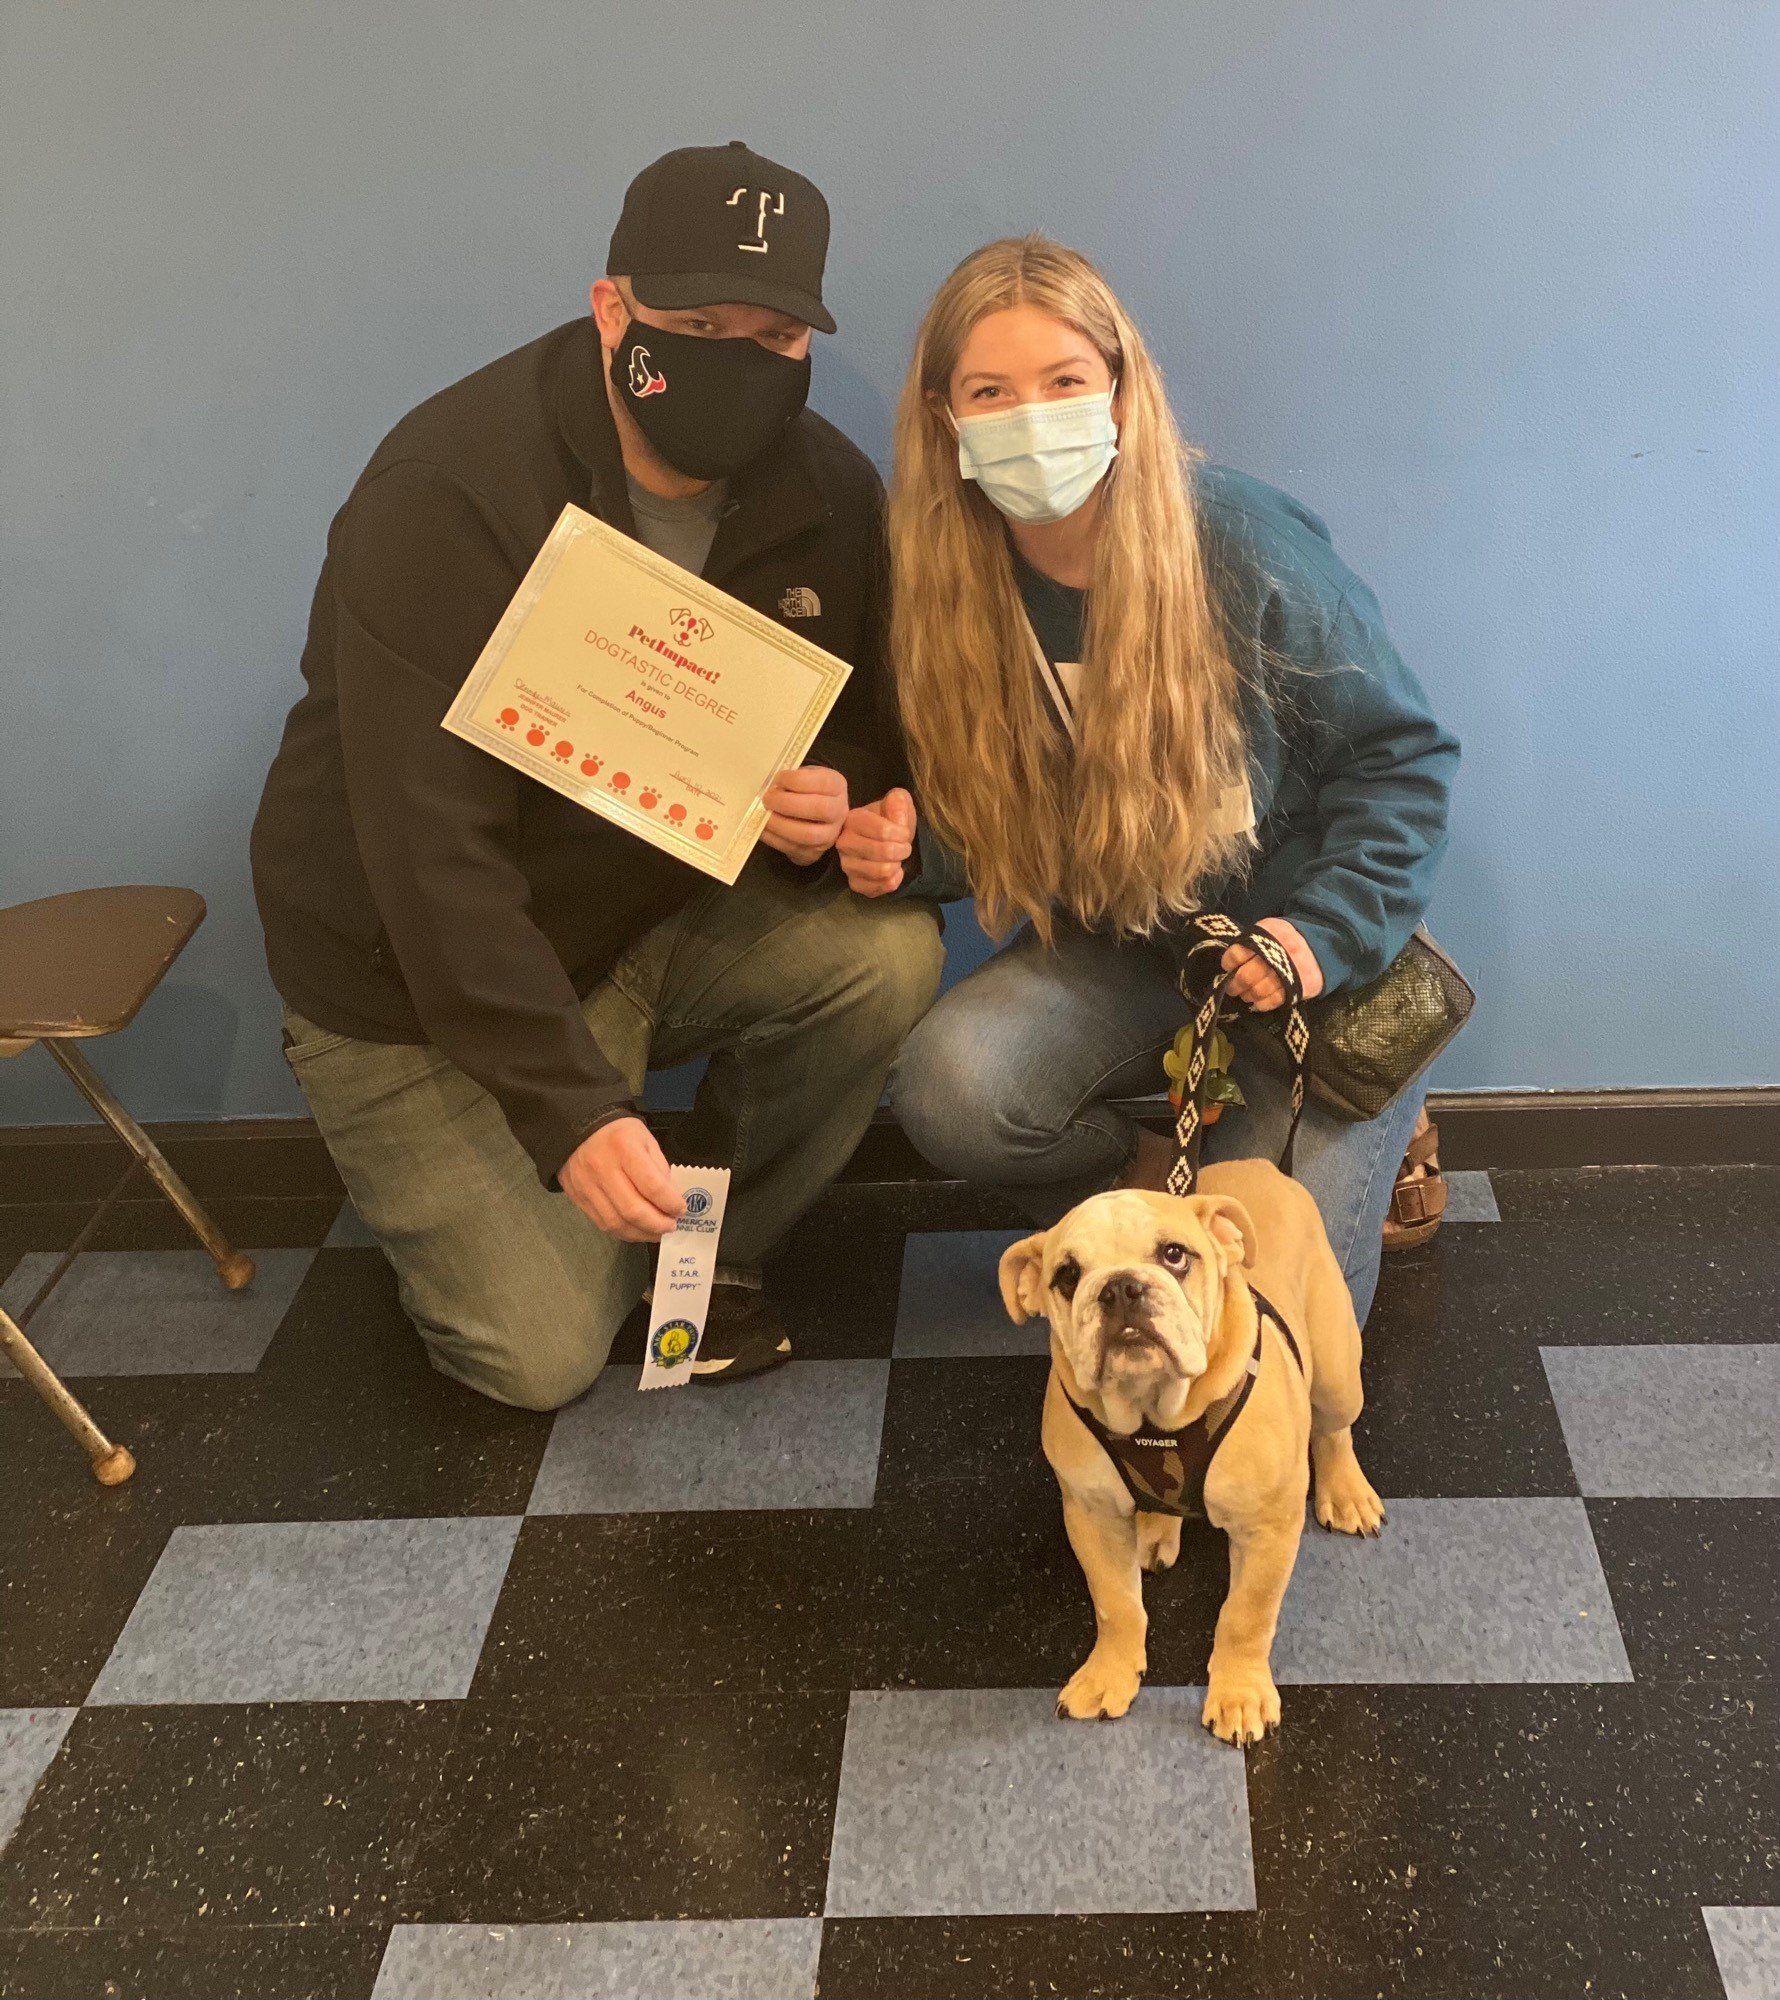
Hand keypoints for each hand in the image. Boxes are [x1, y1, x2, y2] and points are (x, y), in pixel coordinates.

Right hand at [559, 1116, 681, 1241]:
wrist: (577, 1129)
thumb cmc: (618, 1132)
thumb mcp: (646, 1140)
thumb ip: (659, 1169)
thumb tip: (670, 1200)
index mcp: (624, 1148)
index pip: (651, 1186)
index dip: (670, 1203)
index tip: (681, 1209)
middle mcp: (603, 1169)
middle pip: (633, 1210)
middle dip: (657, 1224)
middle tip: (671, 1226)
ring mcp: (587, 1186)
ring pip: (616, 1222)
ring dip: (641, 1233)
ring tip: (656, 1233)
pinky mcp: (578, 1198)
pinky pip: (602, 1223)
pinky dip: (623, 1232)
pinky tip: (637, 1230)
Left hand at [760, 765, 848, 863]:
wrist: (816, 817)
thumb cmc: (808, 791)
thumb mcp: (806, 776)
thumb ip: (793, 779)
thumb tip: (772, 789)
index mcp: (837, 787)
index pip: (823, 783)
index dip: (796, 780)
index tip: (778, 779)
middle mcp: (838, 812)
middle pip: (819, 809)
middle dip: (788, 803)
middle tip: (768, 799)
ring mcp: (829, 835)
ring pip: (808, 834)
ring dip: (780, 825)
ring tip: (764, 816)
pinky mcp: (814, 853)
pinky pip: (793, 848)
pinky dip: (773, 838)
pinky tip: (763, 828)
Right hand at [837, 787, 915, 895]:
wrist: (887, 840)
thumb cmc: (891, 819)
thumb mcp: (898, 803)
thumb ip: (898, 801)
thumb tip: (897, 812)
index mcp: (852, 819)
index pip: (884, 831)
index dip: (902, 834)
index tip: (905, 833)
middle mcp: (844, 843)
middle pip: (884, 852)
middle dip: (903, 850)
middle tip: (905, 847)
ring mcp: (847, 865)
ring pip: (882, 871)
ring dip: (898, 865)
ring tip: (898, 858)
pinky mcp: (854, 883)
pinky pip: (879, 888)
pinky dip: (893, 881)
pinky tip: (894, 872)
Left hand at [1220, 916, 1324, 1011]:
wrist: (1322, 946)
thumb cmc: (1287, 939)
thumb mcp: (1269, 930)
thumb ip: (1250, 942)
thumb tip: (1230, 963)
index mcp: (1268, 934)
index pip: (1238, 953)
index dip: (1229, 963)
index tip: (1228, 968)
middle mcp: (1278, 952)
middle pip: (1247, 975)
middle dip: (1235, 985)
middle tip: (1233, 988)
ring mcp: (1289, 971)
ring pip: (1259, 990)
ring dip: (1248, 995)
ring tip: (1246, 995)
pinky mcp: (1299, 987)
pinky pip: (1274, 1001)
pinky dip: (1261, 1004)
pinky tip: (1258, 1002)